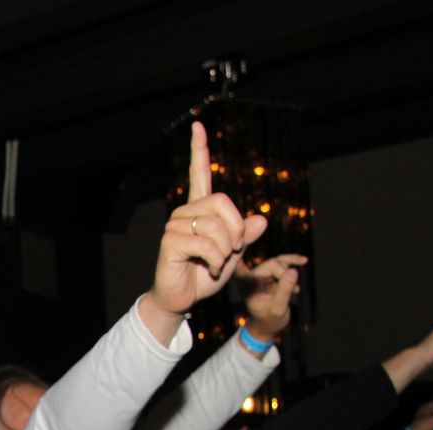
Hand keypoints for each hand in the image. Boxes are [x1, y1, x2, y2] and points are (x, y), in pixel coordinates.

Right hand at [145, 122, 268, 319]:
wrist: (182, 299)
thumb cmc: (205, 275)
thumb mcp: (234, 254)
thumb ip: (246, 236)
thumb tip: (262, 219)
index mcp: (199, 210)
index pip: (199, 174)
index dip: (199, 150)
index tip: (198, 126)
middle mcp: (185, 212)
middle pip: (223, 203)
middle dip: (237, 231)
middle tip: (232, 251)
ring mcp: (175, 225)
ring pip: (217, 227)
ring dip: (226, 251)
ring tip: (217, 263)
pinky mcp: (170, 241)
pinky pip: (206, 244)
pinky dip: (216, 260)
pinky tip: (208, 268)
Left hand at [237, 253, 307, 342]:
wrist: (268, 326)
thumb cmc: (268, 320)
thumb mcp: (277, 308)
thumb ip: (284, 290)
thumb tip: (293, 270)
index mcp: (246, 283)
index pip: (241, 263)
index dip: (242, 249)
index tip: (243, 236)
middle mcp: (251, 276)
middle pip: (273, 264)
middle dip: (286, 275)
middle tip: (294, 290)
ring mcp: (260, 274)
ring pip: (279, 263)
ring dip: (291, 272)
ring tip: (296, 290)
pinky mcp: (270, 274)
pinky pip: (283, 264)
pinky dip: (292, 268)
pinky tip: (300, 275)